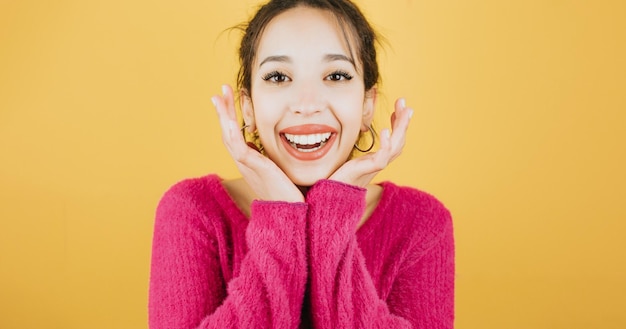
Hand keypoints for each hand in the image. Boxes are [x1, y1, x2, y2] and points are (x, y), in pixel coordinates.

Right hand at [211, 85, 303, 202]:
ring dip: (223, 115)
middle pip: (229, 133)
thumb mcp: (290, 173)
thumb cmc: (293, 198)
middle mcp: (247, 164)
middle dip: (224, 111)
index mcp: (253, 164)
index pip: (238, 136)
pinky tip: (227, 118)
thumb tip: (310, 152)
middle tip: (220, 92)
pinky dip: (230, 131)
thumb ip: (289, 160)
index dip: (232, 118)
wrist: (290, 217)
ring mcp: (248, 166)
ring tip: (219, 96)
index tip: (232, 100)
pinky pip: (237, 147)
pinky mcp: (254, 168)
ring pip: (229, 136)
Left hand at [329, 98, 412, 187]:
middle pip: (398, 141)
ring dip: (401, 128)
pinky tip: (386, 131)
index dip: (397, 124)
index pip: (392, 140)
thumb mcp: (347, 160)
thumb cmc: (337, 181)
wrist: (331, 200)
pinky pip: (382, 158)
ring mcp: (374, 167)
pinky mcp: (367, 171)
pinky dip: (386, 144)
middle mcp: (378, 163)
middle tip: (404, 103)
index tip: (397, 109)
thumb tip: (348, 136)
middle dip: (403, 121)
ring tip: (404, 111)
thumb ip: (353, 151)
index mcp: (375, 159)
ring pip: (395, 147)